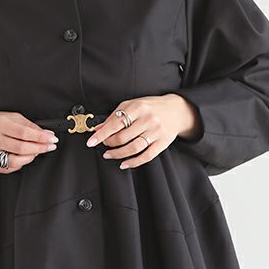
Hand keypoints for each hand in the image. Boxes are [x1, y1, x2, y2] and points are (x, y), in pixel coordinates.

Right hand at [0, 111, 58, 173]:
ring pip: (15, 162)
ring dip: (30, 158)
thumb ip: (28, 125)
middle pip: (21, 149)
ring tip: (35, 152)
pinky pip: (7, 168)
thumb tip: (47, 133)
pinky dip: (18, 164)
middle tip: (49, 147)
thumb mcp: (10, 117)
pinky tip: (21, 157)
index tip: (52, 139)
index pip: (24, 133)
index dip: (41, 137)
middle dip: (40, 148)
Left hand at [84, 94, 201, 169]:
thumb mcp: (133, 105)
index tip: (91, 142)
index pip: (115, 123)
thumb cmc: (151, 107)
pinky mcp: (163, 143)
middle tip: (104, 145)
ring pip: (133, 148)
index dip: (101, 134)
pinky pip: (146, 156)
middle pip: (123, 137)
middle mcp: (148, 119)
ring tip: (109, 155)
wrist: (177, 110)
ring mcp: (156, 132)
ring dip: (118, 154)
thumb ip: (115, 116)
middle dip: (109, 144)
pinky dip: (133, 162)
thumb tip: (98, 128)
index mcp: (138, 107)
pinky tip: (124, 163)